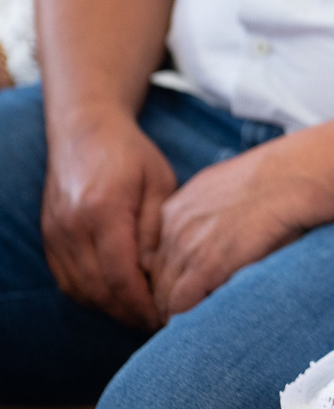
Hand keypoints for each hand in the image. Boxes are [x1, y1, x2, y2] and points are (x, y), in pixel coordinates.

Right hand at [42, 111, 175, 328]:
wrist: (84, 130)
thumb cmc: (131, 154)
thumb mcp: (159, 183)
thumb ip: (157, 229)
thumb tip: (158, 271)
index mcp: (103, 211)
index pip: (121, 275)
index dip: (143, 303)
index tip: (167, 315)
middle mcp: (73, 226)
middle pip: (98, 288)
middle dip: (129, 311)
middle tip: (158, 321)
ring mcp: (56, 233)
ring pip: (80, 288)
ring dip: (110, 306)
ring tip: (140, 312)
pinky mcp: (49, 236)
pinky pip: (66, 279)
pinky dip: (90, 293)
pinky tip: (115, 295)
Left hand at [146, 142, 305, 320]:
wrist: (296, 176)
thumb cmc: (277, 183)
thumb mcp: (230, 190)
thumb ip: (213, 214)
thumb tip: (223, 236)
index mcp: (177, 209)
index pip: (160, 257)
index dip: (174, 279)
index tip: (189, 293)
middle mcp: (173, 227)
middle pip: (157, 277)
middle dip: (170, 299)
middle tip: (191, 320)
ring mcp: (186, 246)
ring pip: (163, 295)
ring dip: (177, 313)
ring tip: (198, 330)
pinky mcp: (206, 265)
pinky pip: (180, 306)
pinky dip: (187, 320)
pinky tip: (204, 327)